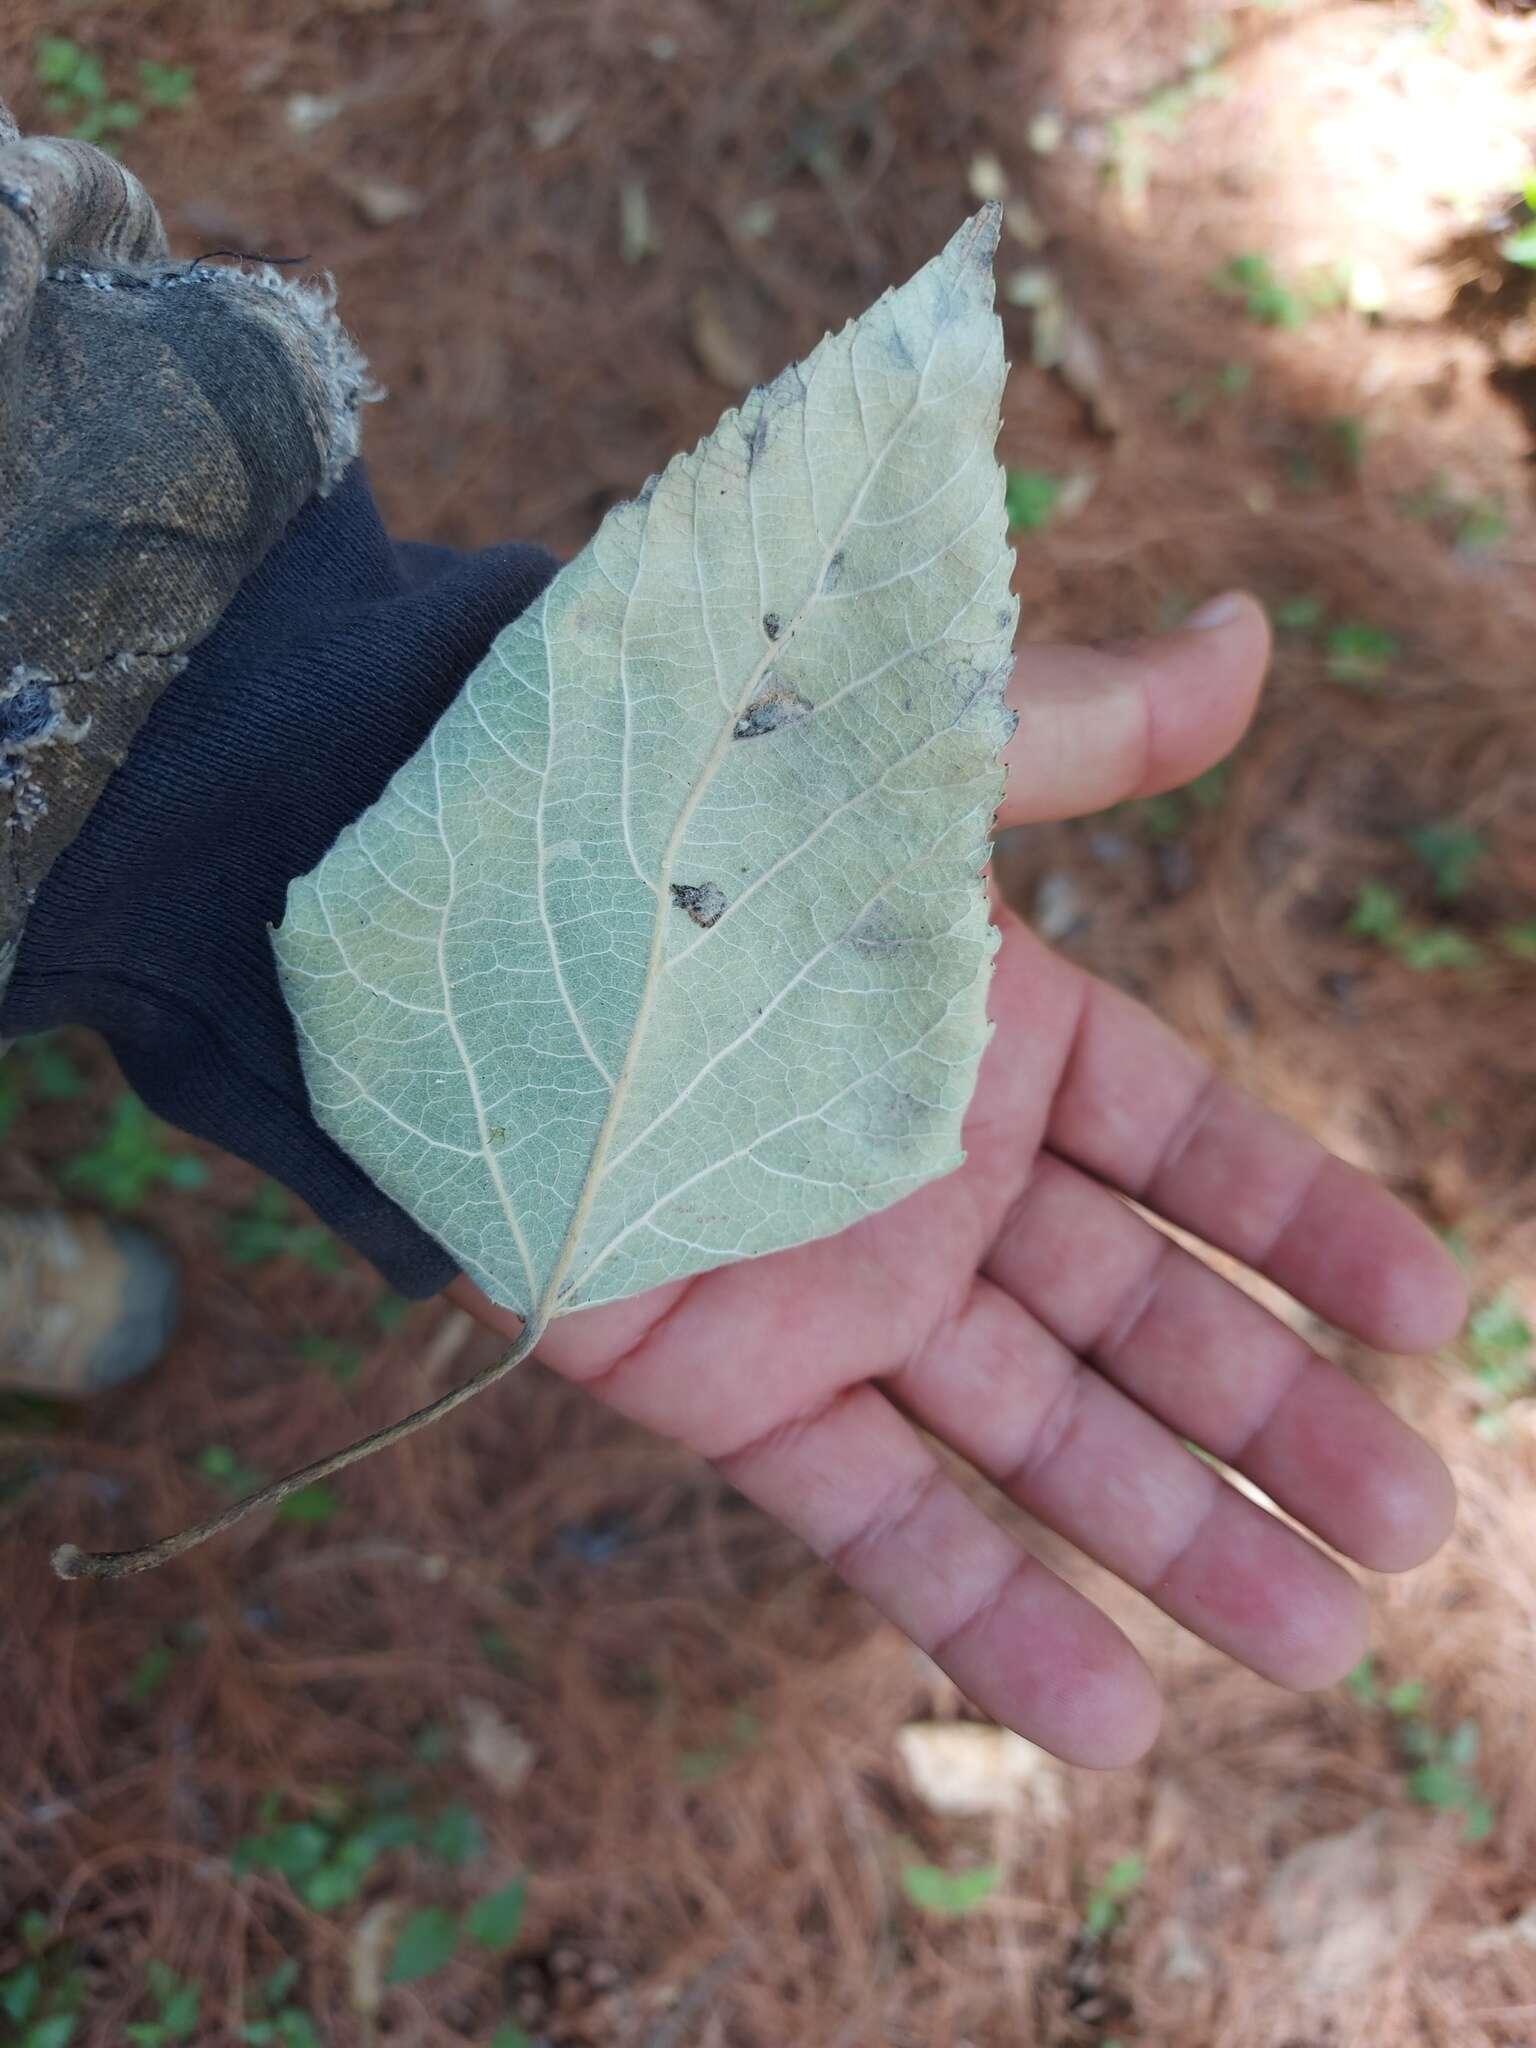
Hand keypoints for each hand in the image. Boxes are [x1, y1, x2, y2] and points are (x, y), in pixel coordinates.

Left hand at [451, 594, 1464, 1767]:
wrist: (413, 896)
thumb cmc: (658, 799)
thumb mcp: (893, 760)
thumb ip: (1078, 738)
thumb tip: (1256, 636)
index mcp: (991, 1032)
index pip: (1191, 1151)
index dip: (1312, 1234)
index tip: (1435, 1320)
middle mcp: (929, 1175)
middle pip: (1137, 1319)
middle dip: (1274, 1420)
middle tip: (1411, 1530)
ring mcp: (831, 1291)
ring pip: (1032, 1437)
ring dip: (1171, 1541)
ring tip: (1315, 1641)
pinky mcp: (722, 1388)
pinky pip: (873, 1516)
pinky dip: (985, 1613)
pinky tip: (1114, 1715)